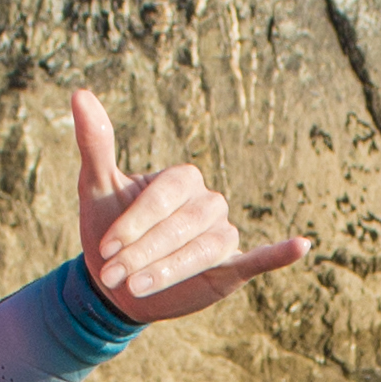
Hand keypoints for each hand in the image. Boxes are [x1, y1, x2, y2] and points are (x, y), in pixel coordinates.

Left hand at [71, 89, 307, 319]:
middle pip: (182, 226)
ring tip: (137, 289)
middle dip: (145, 252)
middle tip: (113, 277)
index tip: (104, 249)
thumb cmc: (108, 229)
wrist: (117, 282)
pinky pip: (260, 258)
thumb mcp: (96, 188)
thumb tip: (79, 92)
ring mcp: (222, 233)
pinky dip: (280, 253)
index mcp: (181, 179)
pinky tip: (301, 245)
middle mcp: (208, 202)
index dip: (134, 222)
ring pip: (204, 249)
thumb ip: (96, 142)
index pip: (163, 197)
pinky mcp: (232, 265)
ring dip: (172, 269)